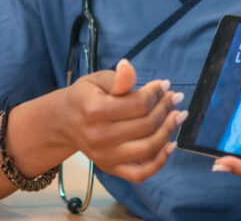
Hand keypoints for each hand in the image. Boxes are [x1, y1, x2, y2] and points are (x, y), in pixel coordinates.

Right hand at [57, 58, 185, 182]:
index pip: (138, 104)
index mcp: (95, 111)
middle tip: (173, 98)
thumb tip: (129, 67)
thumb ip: (117, 78)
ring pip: (148, 148)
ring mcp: (105, 156)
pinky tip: (170, 145)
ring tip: (177, 116)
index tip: (165, 84)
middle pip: (146, 125)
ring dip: (168, 131)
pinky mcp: (109, 168)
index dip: (156, 93)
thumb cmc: (83, 98)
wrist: (63, 122)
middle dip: (165, 108)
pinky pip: (141, 173)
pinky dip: (159, 162)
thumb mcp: (96, 80)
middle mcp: (99, 137)